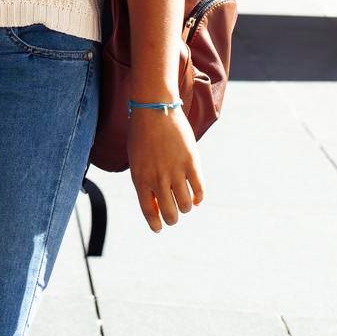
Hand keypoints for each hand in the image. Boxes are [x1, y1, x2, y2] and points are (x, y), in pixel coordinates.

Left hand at [127, 106, 204, 231]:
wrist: (154, 108)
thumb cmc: (142, 135)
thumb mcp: (136, 161)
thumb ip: (144, 183)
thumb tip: (157, 207)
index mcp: (141, 179)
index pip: (150, 212)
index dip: (156, 224)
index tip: (159, 227)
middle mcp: (158, 178)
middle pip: (170, 213)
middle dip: (173, 218)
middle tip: (174, 213)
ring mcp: (175, 170)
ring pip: (186, 205)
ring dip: (186, 207)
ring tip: (185, 201)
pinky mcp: (191, 162)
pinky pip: (200, 189)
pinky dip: (200, 197)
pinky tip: (197, 196)